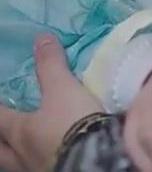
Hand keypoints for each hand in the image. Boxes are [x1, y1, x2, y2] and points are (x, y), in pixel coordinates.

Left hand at [0, 34, 102, 171]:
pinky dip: (37, 163)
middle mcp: (22, 156)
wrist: (97, 162)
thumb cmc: (73, 124)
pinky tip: (47, 160)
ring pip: (16, 164)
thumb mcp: (63, 88)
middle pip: (0, 150)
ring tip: (21, 148)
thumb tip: (41, 38)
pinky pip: (38, 169)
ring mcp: (36, 171)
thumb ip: (51, 65)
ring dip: (15, 155)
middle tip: (2, 129)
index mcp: (20, 132)